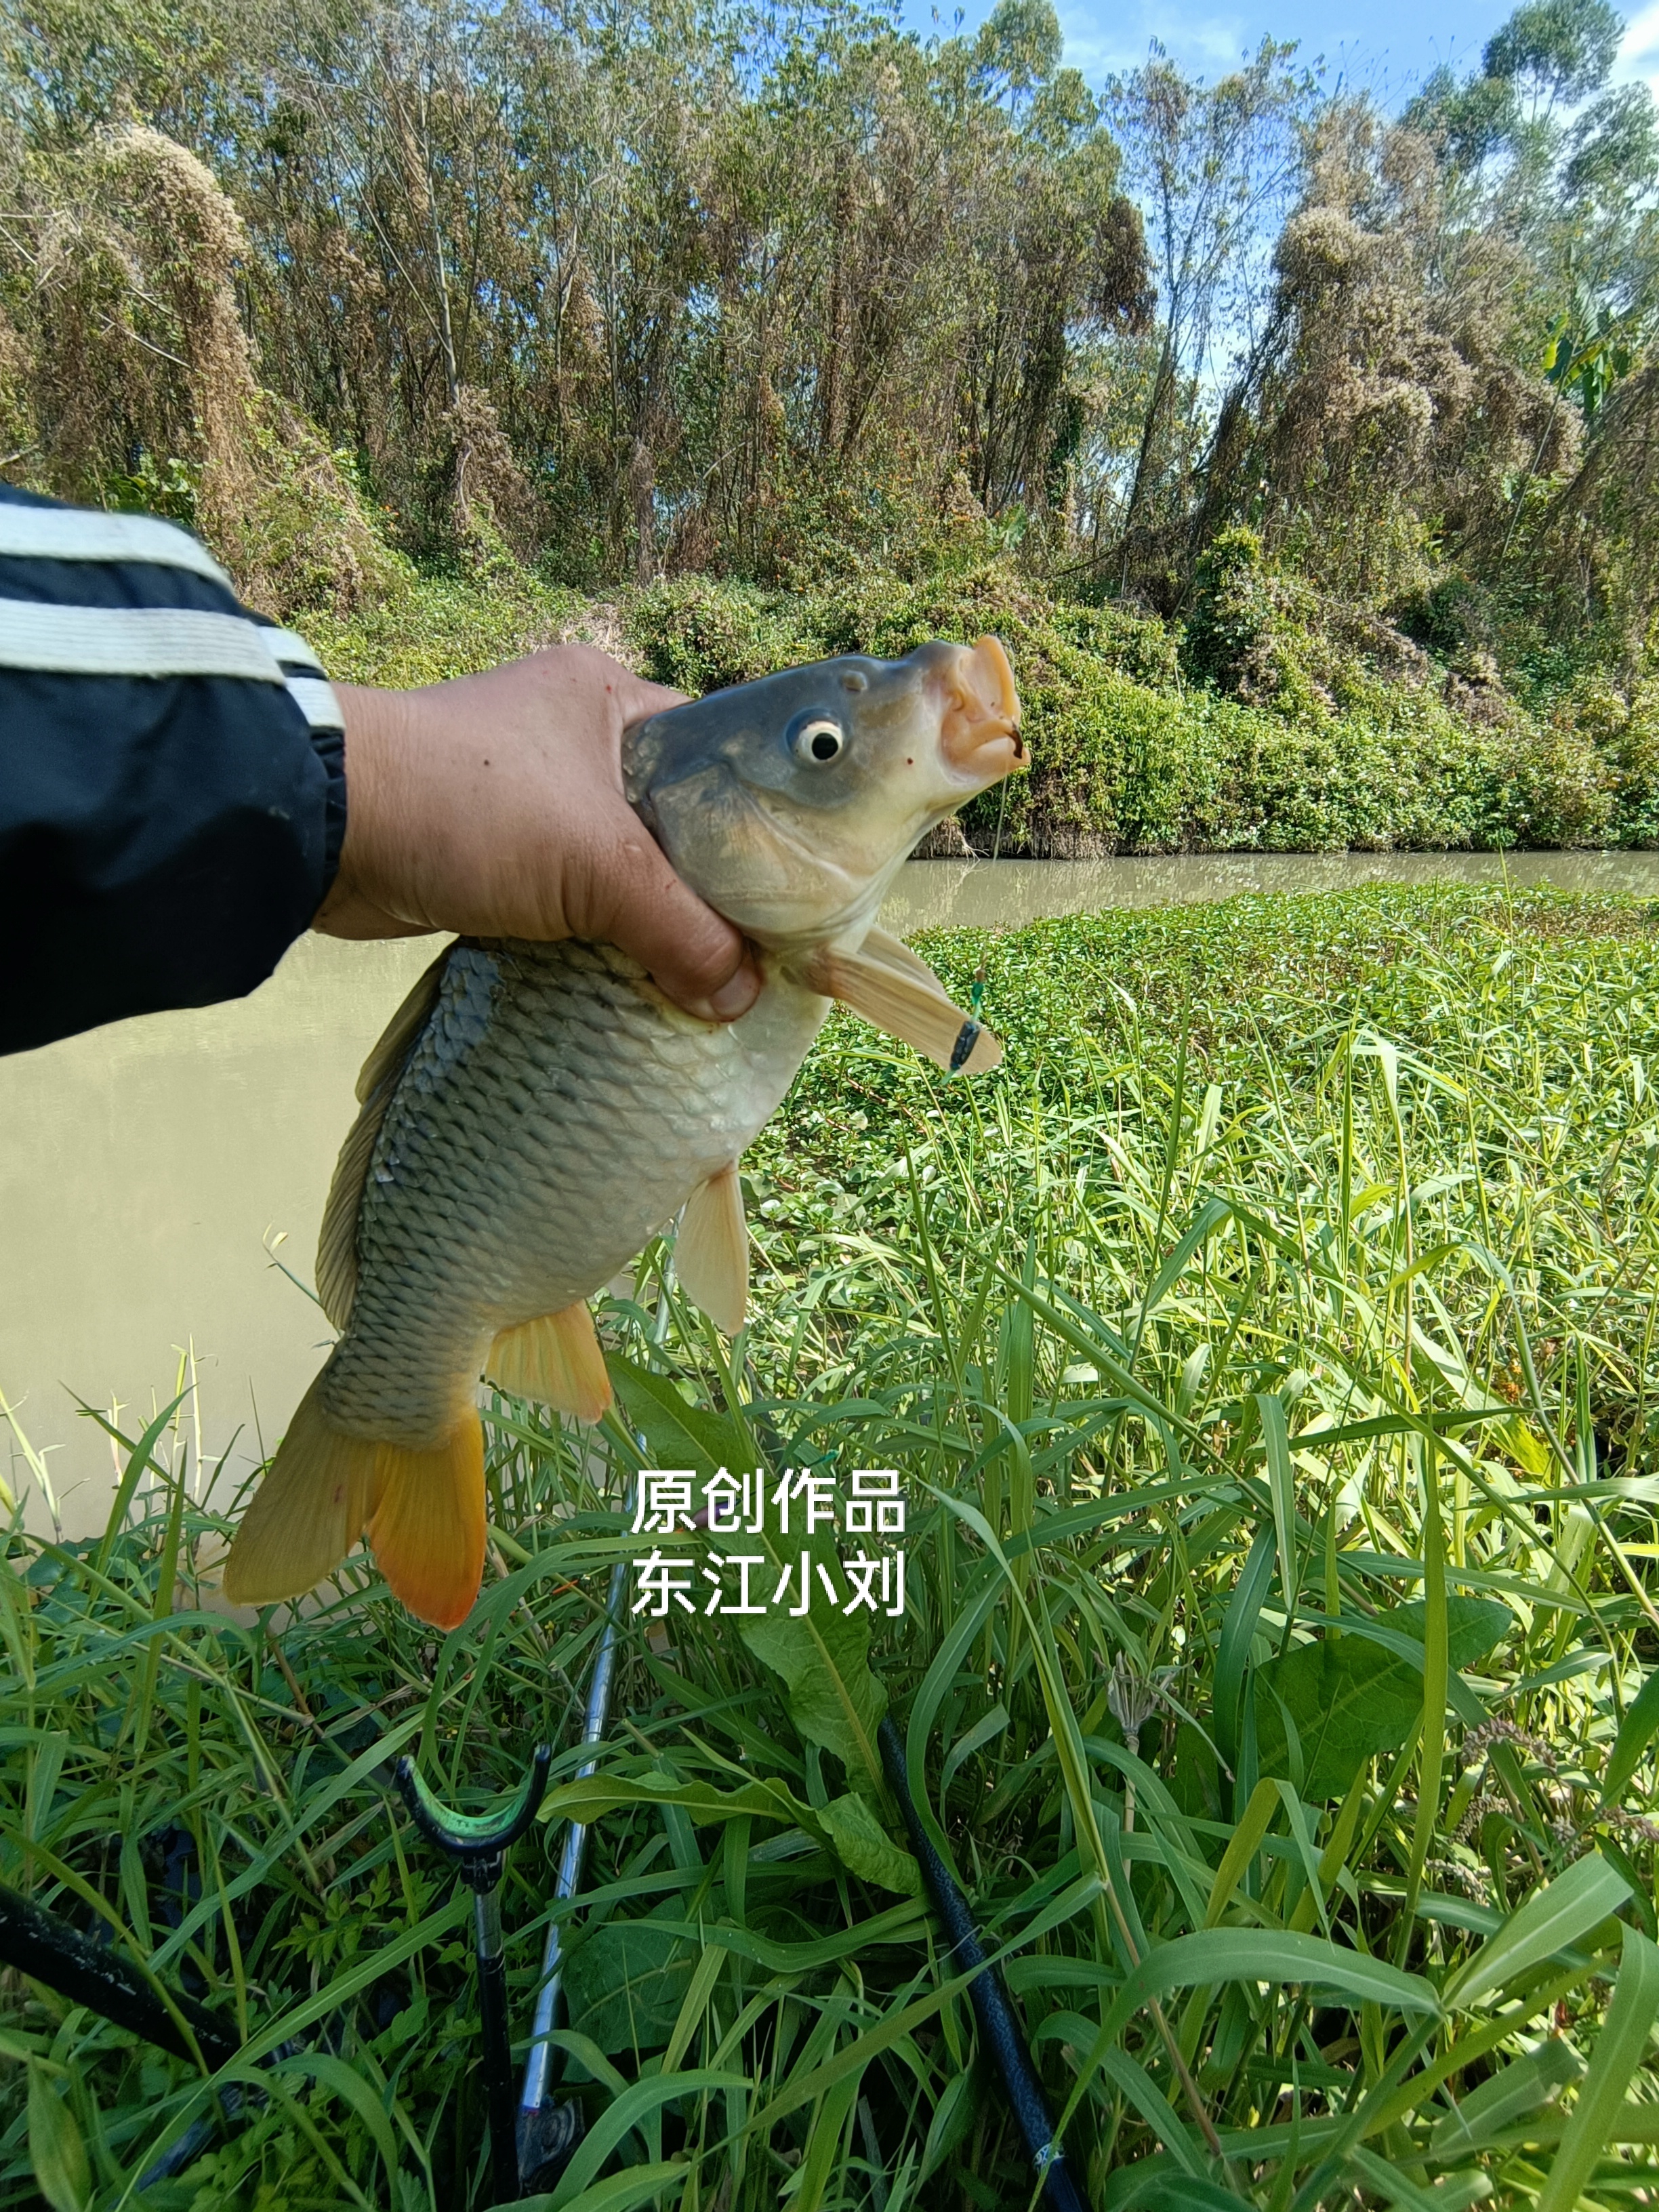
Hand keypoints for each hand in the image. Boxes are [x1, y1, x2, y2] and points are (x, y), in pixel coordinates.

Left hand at [314, 646, 761, 1022]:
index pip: (714, 755)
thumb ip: (682, 930)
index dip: (754, 821)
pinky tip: (623, 978)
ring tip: (696, 973)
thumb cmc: (469, 807)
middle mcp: (570, 737)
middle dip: (699, 887)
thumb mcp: (598, 867)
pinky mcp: (485, 853)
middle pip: (668, 821)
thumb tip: (741, 997)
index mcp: (607, 699)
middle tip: (747, 946)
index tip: (787, 888)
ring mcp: (524, 796)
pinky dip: (589, 937)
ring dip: (640, 919)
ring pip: (614, 867)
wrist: (320, 829)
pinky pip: (563, 900)